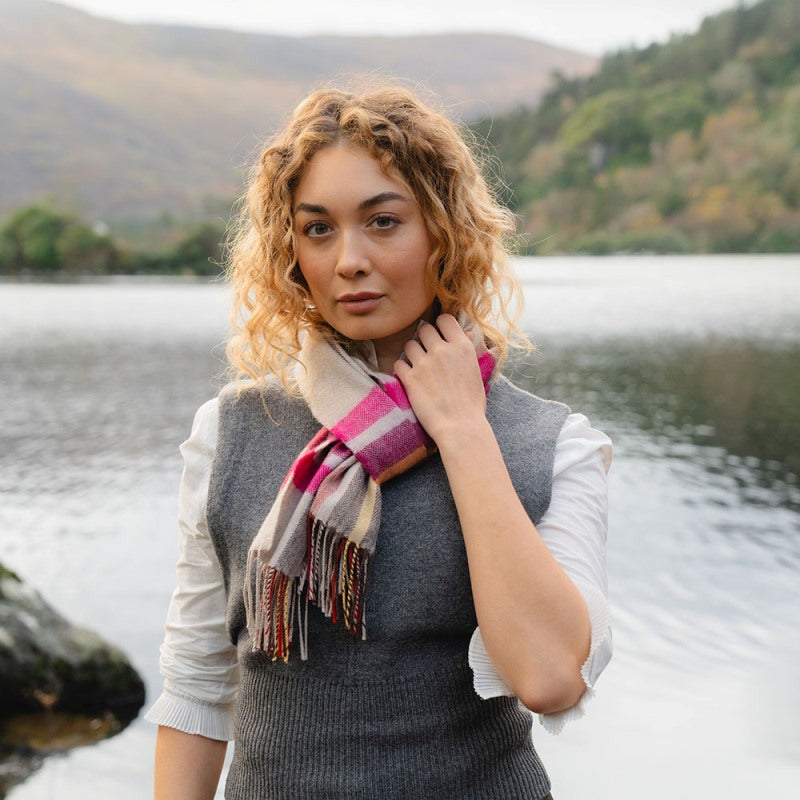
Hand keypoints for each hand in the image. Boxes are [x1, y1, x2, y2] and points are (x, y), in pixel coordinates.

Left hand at [394, 314, 488, 446]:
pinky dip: (402, 369)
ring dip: (412, 353)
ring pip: (409, 344)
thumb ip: (467, 350)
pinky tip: (409, 378)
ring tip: (418, 366)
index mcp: (462, 346)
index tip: (440, 336)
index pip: (444, 319)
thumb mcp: (476, 371)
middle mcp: (442, 350)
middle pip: (424, 329)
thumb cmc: (472, 403)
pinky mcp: (410, 378)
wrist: (461, 427)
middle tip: (427, 352)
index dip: (440, 326)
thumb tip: (466, 332)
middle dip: (424, 339)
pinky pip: (399, 363)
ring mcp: (424, 363)